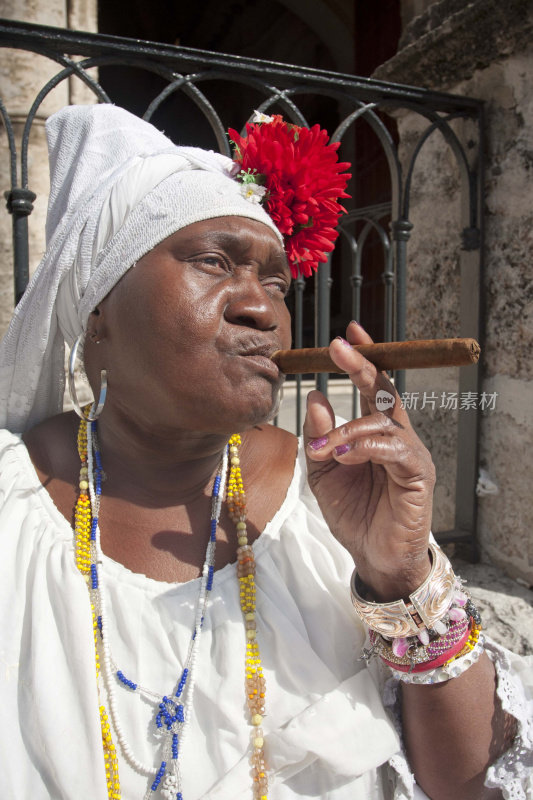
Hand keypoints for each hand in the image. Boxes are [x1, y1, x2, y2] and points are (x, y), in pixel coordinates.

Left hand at [303, 321, 435, 601]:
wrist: (373, 557)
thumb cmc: (353, 513)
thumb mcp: (323, 472)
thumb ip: (319, 436)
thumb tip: (315, 396)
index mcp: (376, 433)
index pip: (371, 389)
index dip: (362, 360)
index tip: (348, 333)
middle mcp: (397, 437)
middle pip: (384, 391)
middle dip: (362, 366)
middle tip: (338, 347)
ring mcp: (410, 455)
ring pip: (383, 422)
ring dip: (348, 428)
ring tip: (326, 447)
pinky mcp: (418, 476)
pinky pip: (396, 451)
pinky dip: (368, 448)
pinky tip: (346, 455)